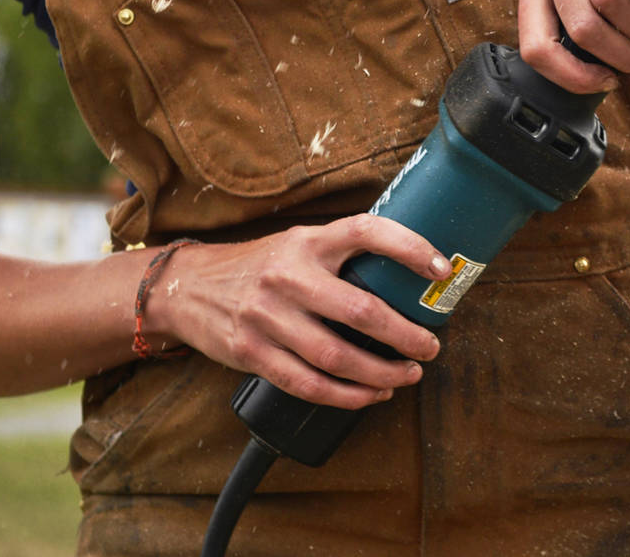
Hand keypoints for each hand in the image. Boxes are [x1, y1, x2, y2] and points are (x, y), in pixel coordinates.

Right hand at [149, 216, 448, 408]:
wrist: (187, 288)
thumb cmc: (259, 266)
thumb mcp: (297, 245)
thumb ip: (339, 256)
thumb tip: (406, 275)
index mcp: (308, 241)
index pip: (367, 231)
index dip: (410, 247)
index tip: (442, 269)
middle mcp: (289, 275)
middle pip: (361, 310)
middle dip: (405, 334)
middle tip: (431, 345)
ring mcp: (268, 316)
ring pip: (337, 356)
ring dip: (381, 373)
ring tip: (408, 375)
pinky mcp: (252, 353)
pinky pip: (308, 384)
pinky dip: (346, 396)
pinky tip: (370, 395)